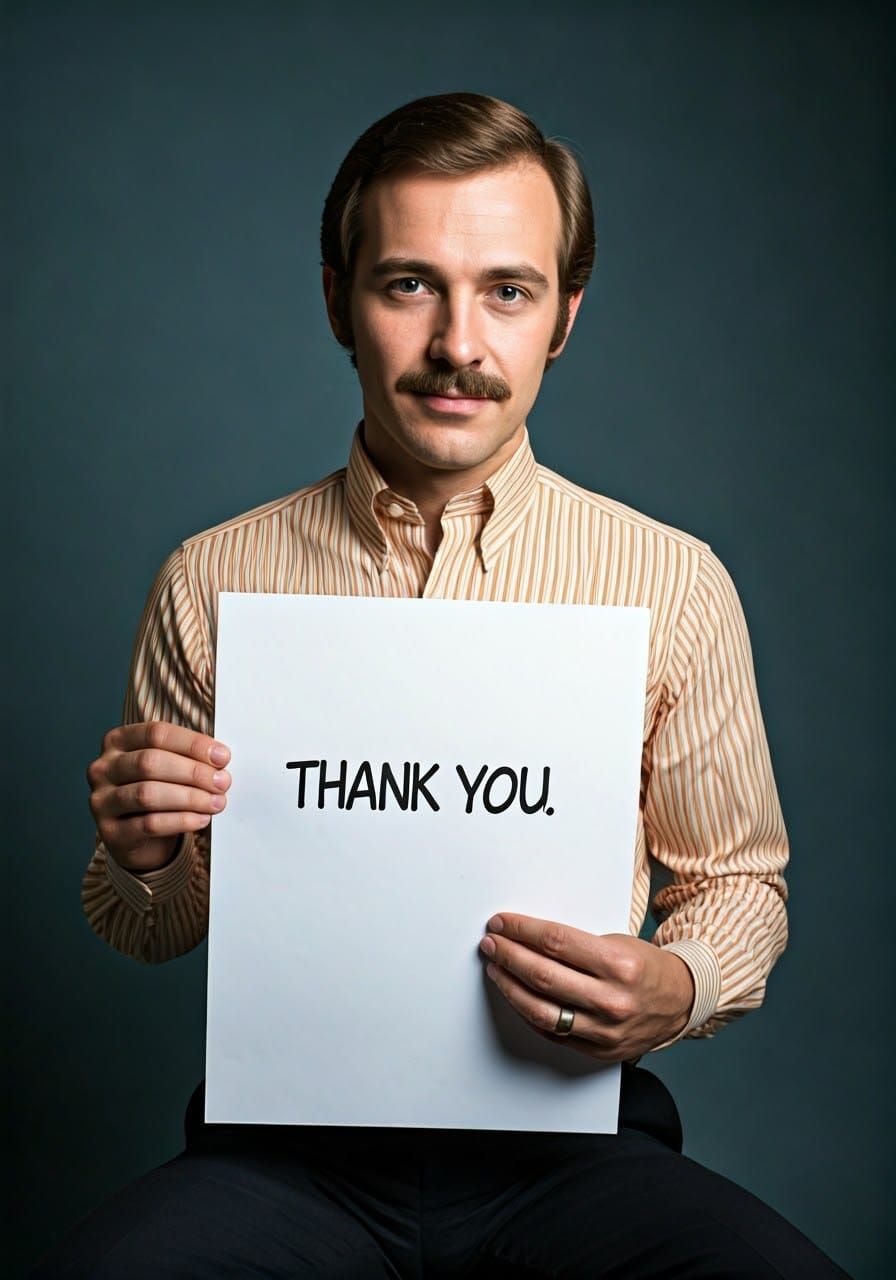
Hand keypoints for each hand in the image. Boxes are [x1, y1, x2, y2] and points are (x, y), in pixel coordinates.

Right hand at [87, 722, 230, 872]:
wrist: (138, 836)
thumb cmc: (158, 791)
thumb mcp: (168, 767)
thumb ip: (188, 757)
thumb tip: (219, 758)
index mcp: (118, 741)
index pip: (156, 733)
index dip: (193, 744)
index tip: (222, 756)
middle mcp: (103, 768)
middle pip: (150, 762)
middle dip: (193, 772)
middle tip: (222, 782)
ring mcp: (102, 800)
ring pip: (148, 794)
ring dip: (190, 798)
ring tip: (216, 802)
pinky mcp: (109, 831)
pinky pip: (149, 824)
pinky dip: (181, 821)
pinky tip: (201, 819)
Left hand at [479, 913, 694, 1060]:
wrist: (679, 1003)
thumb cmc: (645, 967)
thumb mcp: (619, 943)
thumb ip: (576, 944)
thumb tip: (528, 936)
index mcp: (619, 964)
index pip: (555, 942)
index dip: (522, 930)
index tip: (502, 923)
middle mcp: (611, 1000)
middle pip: (542, 974)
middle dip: (509, 954)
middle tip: (491, 942)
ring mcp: (603, 1030)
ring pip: (540, 1008)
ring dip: (509, 985)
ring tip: (495, 967)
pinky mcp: (596, 1050)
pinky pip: (550, 1032)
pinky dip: (527, 1011)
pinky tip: (515, 994)